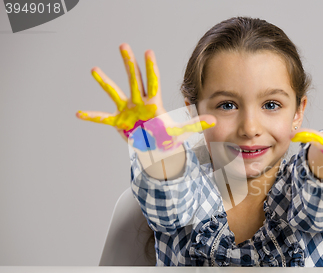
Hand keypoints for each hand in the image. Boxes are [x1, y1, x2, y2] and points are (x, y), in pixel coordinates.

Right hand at [76, 43, 215, 151]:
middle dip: (129, 63)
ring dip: (105, 82)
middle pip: (134, 80)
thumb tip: (214, 121)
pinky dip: (92, 116)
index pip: (152, 82)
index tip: (148, 52)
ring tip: (95, 69)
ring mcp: (128, 111)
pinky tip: (79, 113)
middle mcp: (139, 102)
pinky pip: (103, 118)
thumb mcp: (182, 132)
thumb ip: (196, 124)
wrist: (155, 148)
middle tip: (123, 46)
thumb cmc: (168, 137)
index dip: (150, 67)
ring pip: (115, 93)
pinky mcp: (119, 122)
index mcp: (154, 103)